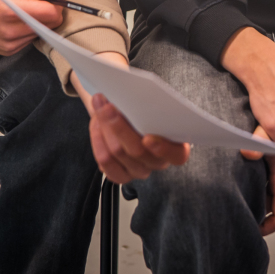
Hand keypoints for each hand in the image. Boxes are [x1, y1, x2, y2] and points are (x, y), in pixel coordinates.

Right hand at [0, 0, 63, 53]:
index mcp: (11, 11)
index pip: (52, 14)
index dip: (57, 2)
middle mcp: (10, 32)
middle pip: (50, 25)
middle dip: (49, 11)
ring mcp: (8, 45)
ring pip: (41, 34)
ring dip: (38, 21)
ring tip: (20, 8)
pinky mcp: (6, 51)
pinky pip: (29, 40)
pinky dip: (28, 29)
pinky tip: (14, 19)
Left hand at [76, 61, 189, 182]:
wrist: (126, 113)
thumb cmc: (142, 107)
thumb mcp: (150, 102)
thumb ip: (148, 104)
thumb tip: (133, 98)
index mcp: (176, 146)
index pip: (178, 155)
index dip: (163, 149)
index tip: (147, 137)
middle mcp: (158, 162)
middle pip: (138, 151)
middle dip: (120, 126)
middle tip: (108, 106)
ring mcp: (139, 171)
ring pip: (117, 153)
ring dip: (105, 126)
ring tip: (100, 105)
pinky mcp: (120, 175)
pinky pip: (105, 162)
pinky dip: (98, 139)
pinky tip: (97, 124)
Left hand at [242, 126, 274, 236]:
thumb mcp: (270, 130)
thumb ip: (258, 140)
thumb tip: (246, 153)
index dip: (267, 227)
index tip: (254, 230)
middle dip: (262, 209)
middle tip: (241, 204)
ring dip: (267, 196)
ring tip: (248, 188)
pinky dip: (272, 186)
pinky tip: (260, 173)